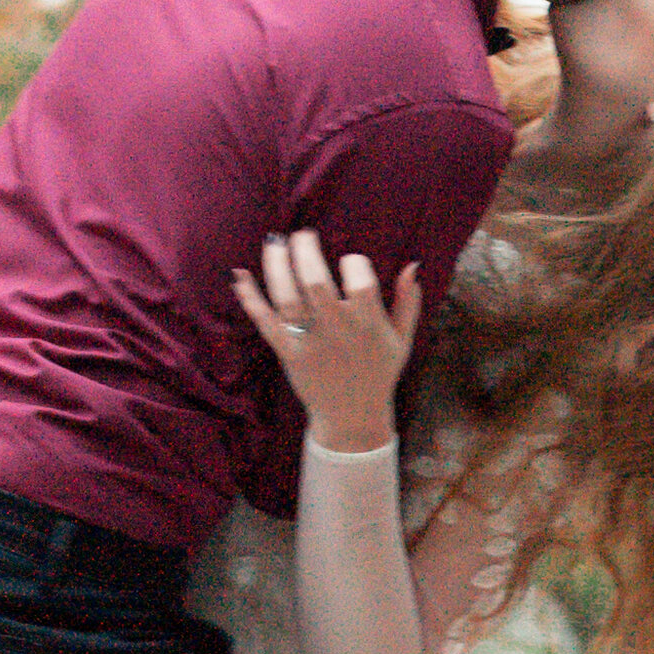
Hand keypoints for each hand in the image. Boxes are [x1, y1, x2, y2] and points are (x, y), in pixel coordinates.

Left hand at [230, 230, 421, 450]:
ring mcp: (310, 342)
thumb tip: (413, 265)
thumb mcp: (401, 340)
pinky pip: (265, 323)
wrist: (352, 418)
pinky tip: (239, 275)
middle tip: (302, 234)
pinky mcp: (288, 353)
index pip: (360, 281)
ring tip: (275, 242)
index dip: (354, 263)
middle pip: (316, 282)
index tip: (349, 260)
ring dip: (277, 266)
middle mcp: (338, 331)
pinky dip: (250, 299)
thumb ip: (408, 303)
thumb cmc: (378, 374)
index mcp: (368, 325)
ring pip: (287, 297)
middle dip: (306, 251)